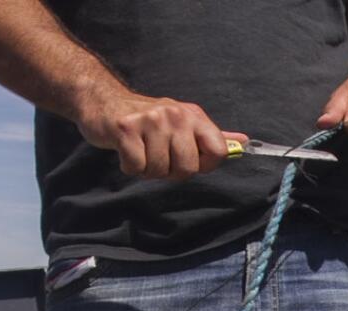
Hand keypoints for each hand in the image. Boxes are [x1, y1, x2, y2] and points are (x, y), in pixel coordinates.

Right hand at [75, 90, 245, 179]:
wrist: (104, 103)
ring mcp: (150, 120)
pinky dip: (130, 167)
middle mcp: (175, 115)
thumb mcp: (184, 123)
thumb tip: (244, 142)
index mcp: (194, 115)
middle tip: (158, 156)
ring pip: (160, 171)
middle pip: (188, 168)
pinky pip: (136, 167)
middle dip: (171, 171)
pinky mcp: (125, 129)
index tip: (189, 159)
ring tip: (142, 151)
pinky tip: (127, 152)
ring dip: (148, 169)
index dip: (204, 165)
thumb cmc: (147, 120)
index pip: (219, 152)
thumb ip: (212, 136)